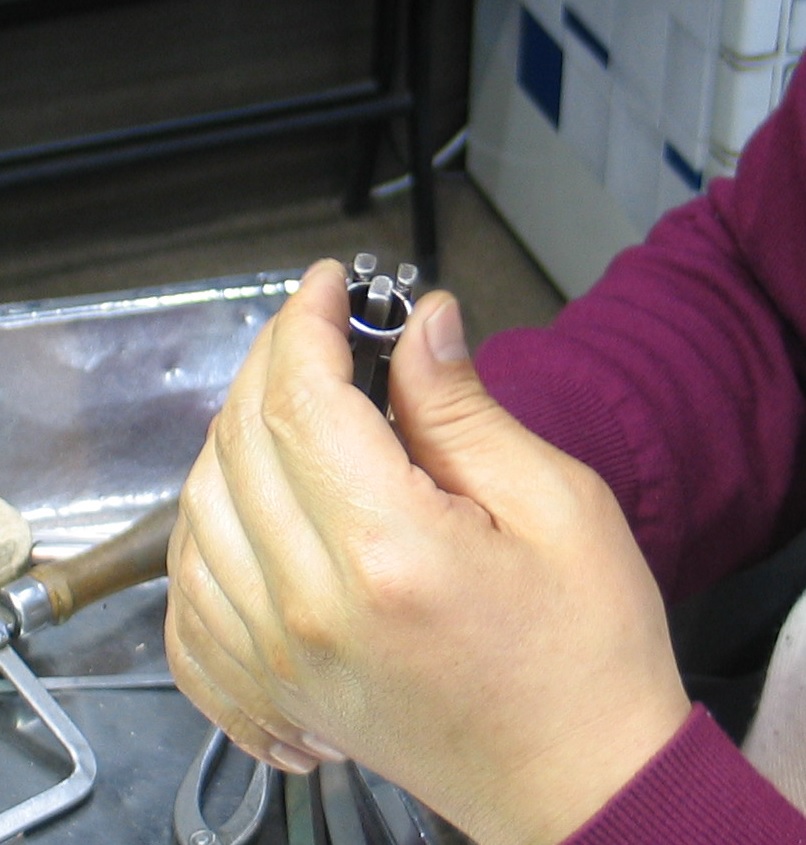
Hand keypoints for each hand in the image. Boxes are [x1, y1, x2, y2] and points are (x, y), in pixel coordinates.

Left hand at [165, 258, 689, 844]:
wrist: (578, 782)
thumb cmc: (588, 649)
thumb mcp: (557, 507)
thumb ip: (466, 411)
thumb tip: (424, 324)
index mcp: (387, 551)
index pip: (302, 399)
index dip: (307, 323)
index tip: (329, 285)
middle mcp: (308, 607)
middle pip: (240, 440)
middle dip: (271, 361)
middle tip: (316, 330)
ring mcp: (276, 658)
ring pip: (199, 508)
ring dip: (232, 435)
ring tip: (289, 406)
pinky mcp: (270, 691)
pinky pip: (189, 598)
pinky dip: (200, 531)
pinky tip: (240, 506)